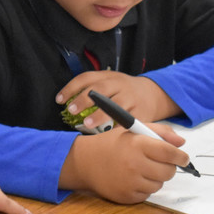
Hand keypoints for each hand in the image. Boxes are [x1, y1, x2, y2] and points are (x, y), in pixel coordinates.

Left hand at [55, 71, 180, 128]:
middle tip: (71, 110)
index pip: (86, 78)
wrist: (154, 94)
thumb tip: (66, 103)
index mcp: (108, 76)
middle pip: (100, 89)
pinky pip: (128, 122)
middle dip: (84, 99)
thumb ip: (92, 89)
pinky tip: (106, 137)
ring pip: (115, 105)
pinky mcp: (141, 112)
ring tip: (87, 124)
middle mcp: (119, 85)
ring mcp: (131, 98)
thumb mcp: (110, 82)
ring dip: (100, 114)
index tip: (59, 100)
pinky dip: (117, 129)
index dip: (71, 88)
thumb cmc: (124, 91)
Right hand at [59, 121, 188, 203]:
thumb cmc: (112, 144)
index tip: (184, 158)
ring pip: (159, 184)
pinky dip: (144, 187)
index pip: (169, 153)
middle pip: (168, 171)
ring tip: (141, 169)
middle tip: (159, 163)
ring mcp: (130, 182)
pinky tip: (133, 179)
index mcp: (137, 144)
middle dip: (168, 167)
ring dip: (155, 178)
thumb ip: (160, 132)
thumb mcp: (133, 131)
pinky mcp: (126, 196)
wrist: (84, 161)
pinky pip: (147, 195)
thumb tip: (181, 144)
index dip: (180, 156)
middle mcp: (134, 164)